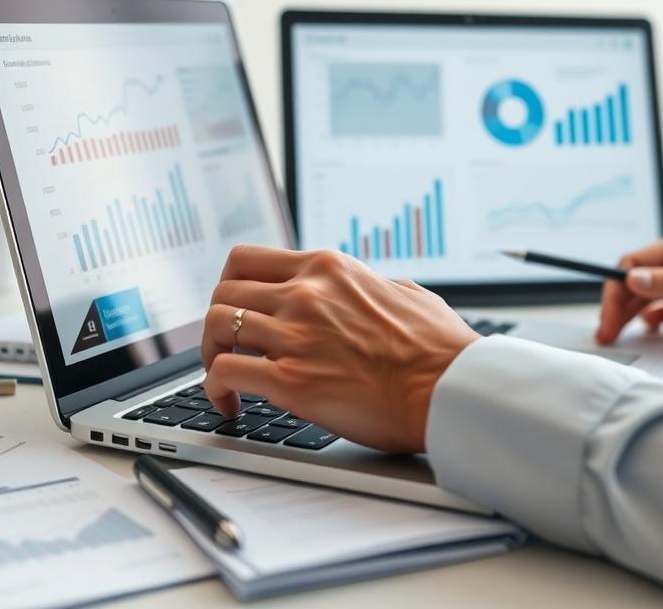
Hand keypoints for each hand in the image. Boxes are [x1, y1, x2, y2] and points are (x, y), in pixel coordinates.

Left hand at [200, 247, 479, 453]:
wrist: (451, 389)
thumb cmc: (439, 349)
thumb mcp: (405, 293)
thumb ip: (371, 286)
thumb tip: (367, 291)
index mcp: (329, 269)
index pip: (246, 259)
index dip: (229, 286)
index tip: (234, 307)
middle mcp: (306, 294)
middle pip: (223, 292)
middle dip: (216, 323)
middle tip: (225, 347)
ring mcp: (296, 335)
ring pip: (214, 326)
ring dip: (211, 355)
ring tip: (225, 377)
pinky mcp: (291, 380)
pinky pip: (225, 372)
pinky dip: (216, 388)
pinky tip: (230, 403)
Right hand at [596, 229, 662, 344]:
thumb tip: (634, 279)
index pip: (635, 263)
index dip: (617, 287)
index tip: (609, 312)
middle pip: (633, 283)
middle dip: (616, 306)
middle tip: (606, 332)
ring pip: (641, 300)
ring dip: (626, 317)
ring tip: (614, 337)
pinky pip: (658, 315)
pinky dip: (647, 324)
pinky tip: (646, 333)